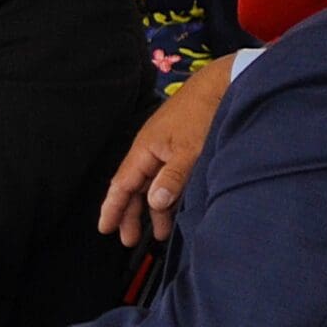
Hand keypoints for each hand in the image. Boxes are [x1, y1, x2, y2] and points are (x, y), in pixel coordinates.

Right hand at [99, 53, 230, 245]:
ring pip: (151, 183)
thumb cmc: (202, 114)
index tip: (104, 228)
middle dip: (131, 214)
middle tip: (129, 240)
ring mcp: (164, 149)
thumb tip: (154, 202)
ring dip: (153, 208)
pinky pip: (165, 177)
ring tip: (159, 232)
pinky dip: (167, 195)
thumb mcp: (189, 151)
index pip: (122, 184)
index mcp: (145, 149)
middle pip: (134, 187)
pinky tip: (174, 208)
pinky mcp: (179, 148)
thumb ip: (172, 178)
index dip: (113, 207)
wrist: (222, 86)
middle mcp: (150, 150)